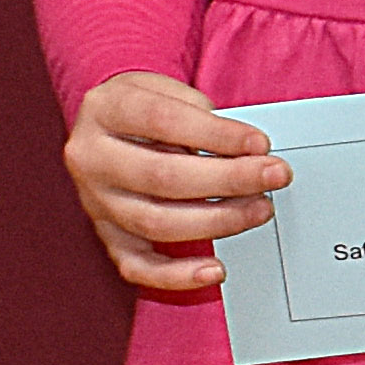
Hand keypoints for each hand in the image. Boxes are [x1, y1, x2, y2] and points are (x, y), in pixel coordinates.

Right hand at [63, 71, 285, 292]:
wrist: (109, 123)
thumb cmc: (146, 107)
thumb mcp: (167, 88)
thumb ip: (201, 112)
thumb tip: (248, 149)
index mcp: (105, 109)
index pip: (162, 121)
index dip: (217, 135)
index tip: (259, 143)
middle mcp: (91, 158)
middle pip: (162, 176)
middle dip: (229, 179)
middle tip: (274, 175)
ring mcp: (96, 200)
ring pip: (156, 222)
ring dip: (219, 221)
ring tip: (260, 209)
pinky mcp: (107, 234)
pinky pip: (137, 265)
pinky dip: (177, 275)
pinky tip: (215, 270)